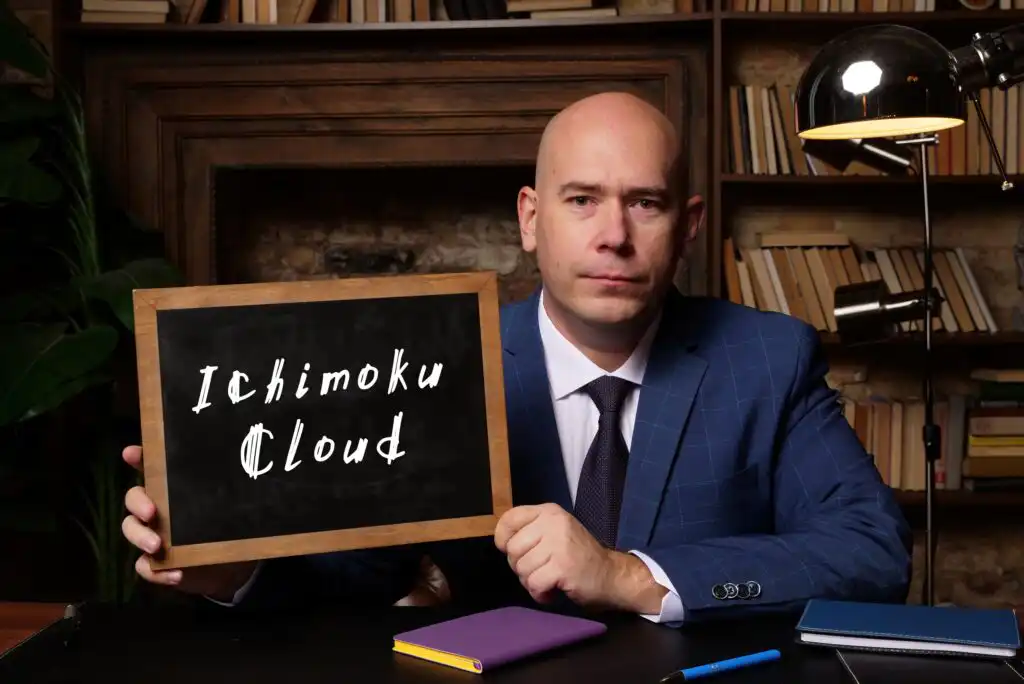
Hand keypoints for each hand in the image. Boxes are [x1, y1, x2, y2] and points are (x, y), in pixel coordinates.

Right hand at [121, 445, 256, 600]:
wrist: (232, 568)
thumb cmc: (227, 529)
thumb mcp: (232, 509)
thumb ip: (232, 494)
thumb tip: (252, 470)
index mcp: (174, 490)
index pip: (153, 468)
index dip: (140, 458)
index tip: (131, 453)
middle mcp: (158, 509)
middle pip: (134, 498)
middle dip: (138, 503)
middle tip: (152, 512)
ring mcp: (153, 535)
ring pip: (131, 530)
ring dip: (140, 537)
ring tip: (157, 546)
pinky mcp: (155, 564)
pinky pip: (143, 567)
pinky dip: (156, 572)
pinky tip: (175, 574)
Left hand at [494, 503, 620, 608]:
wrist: (611, 576)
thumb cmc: (578, 556)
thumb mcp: (554, 533)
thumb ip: (529, 532)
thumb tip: (500, 542)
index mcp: (549, 511)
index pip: (509, 518)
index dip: (503, 539)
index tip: (517, 552)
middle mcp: (553, 522)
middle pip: (512, 548)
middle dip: (521, 566)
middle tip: (540, 570)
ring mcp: (559, 543)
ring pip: (522, 568)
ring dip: (532, 582)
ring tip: (549, 580)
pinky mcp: (563, 566)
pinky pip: (534, 584)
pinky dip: (540, 594)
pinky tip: (553, 591)